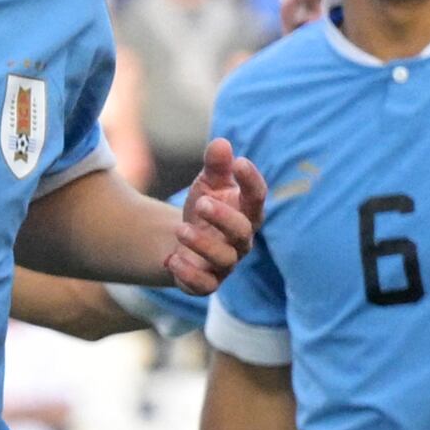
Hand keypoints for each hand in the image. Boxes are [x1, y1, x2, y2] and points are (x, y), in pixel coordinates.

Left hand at [161, 140, 262, 292]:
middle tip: (200, 203)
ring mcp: (226, 263)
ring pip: (224, 259)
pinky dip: (189, 275)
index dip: (252, 181)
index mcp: (246, 213)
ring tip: (180, 229)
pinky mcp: (207, 282)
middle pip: (242, 232)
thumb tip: (221, 143)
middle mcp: (241, 240)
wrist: (184, 243)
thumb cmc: (205, 209)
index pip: (257, 198)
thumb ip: (216, 166)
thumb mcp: (207, 184)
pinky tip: (172, 260)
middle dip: (223, 218)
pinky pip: (205, 286)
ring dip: (203, 245)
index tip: (240, 162)